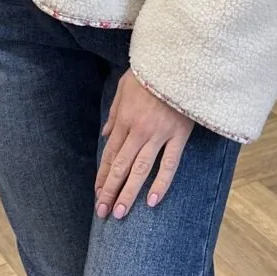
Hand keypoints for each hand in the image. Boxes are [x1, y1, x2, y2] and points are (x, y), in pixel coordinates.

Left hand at [95, 70, 193, 220]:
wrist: (178, 62)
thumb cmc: (151, 71)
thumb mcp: (123, 86)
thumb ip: (114, 112)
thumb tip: (105, 134)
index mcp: (125, 119)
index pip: (110, 155)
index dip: (102, 177)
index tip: (97, 194)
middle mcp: (138, 130)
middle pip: (121, 166)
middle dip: (110, 191)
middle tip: (103, 213)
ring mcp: (159, 134)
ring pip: (140, 169)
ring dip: (129, 193)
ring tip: (120, 213)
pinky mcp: (179, 135)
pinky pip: (169, 163)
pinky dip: (161, 183)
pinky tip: (153, 201)